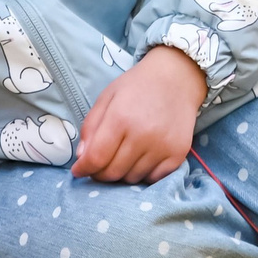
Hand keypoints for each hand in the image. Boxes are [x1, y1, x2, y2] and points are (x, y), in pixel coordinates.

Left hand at [74, 45, 206, 182]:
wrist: (177, 78)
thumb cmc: (137, 86)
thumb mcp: (107, 97)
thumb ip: (90, 127)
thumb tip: (82, 158)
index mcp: (120, 118)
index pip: (96, 158)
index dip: (83, 168)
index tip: (79, 171)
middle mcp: (142, 135)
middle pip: (113, 173)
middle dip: (100, 174)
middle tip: (99, 166)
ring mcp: (162, 146)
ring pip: (132, 179)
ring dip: (122, 174)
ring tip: (122, 158)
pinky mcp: (178, 154)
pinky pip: (154, 179)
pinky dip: (144, 174)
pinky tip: (141, 160)